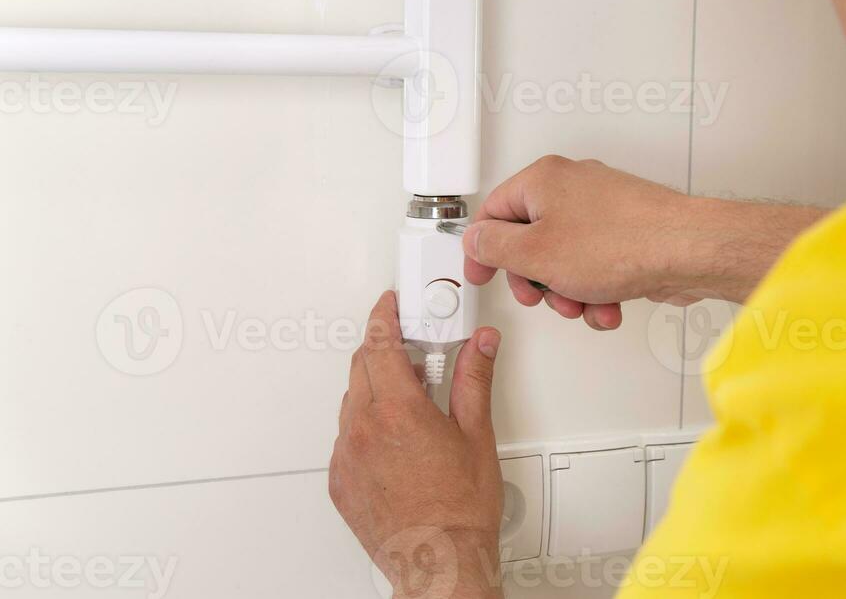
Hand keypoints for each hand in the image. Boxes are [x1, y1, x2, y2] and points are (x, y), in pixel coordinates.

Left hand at [330, 292, 504, 598]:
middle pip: (362, 365)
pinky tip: (391, 439)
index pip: (380, 342)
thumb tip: (481, 345)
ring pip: (352, 400)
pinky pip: (344, 436)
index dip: (384, 316)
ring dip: (374, 389)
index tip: (389, 304)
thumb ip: (474, 378)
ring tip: (408, 404)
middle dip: (382, 349)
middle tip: (411, 353)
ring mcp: (346, 456)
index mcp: (398, 410)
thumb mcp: (477, 434)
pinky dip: (364, 425)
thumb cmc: (459, 510)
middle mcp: (364, 428)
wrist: (439, 564)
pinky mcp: (339, 480)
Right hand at [462, 156, 826, 328]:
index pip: (492, 213)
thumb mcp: (535, 254)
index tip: (482, 275)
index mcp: (542, 180)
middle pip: (529, 238)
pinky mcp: (626, 228)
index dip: (483, 251)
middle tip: (540, 295)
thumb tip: (475, 240)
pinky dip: (597, 287)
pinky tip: (609, 305)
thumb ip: (494, 247)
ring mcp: (602, 206)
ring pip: (564, 256)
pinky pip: (595, 261)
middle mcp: (571, 186)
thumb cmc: (621, 242)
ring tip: (584, 305)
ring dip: (569, 290)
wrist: (689, 251)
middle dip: (535, 278)